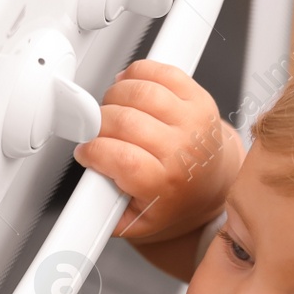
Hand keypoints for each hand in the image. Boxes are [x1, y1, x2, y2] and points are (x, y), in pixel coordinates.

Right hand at [73, 59, 243, 245]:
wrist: (209, 185)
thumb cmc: (171, 199)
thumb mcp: (136, 221)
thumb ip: (105, 214)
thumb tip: (83, 200)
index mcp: (165, 183)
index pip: (121, 157)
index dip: (93, 150)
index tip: (87, 151)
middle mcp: (183, 151)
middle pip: (125, 121)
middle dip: (99, 123)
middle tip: (98, 132)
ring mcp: (193, 121)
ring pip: (141, 91)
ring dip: (116, 96)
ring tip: (114, 110)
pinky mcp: (198, 98)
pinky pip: (162, 72)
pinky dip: (138, 73)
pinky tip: (131, 88)